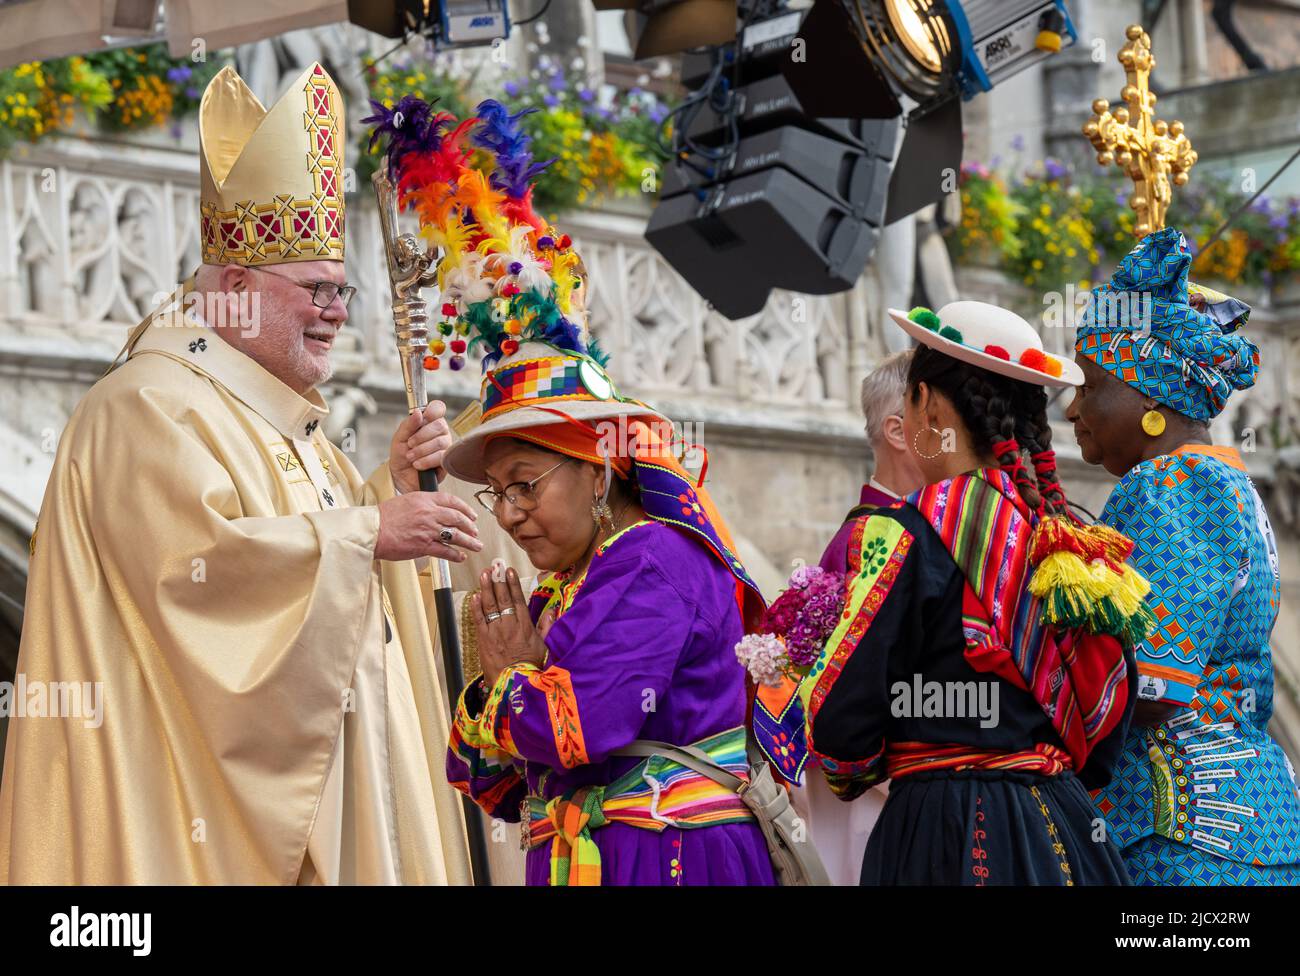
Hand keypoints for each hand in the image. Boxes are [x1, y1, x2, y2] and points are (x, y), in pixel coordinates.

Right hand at [375, 491, 481, 561]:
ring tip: (476, 545)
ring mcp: (428, 530)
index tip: (471, 514)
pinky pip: (446, 551)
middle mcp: (428, 513)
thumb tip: (435, 510)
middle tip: (475, 531)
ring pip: (456, 535)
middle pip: (458, 518)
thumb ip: (422, 504)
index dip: (465, 508)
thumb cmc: (384, 518)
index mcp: (424, 499)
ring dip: (469, 541)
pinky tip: (461, 557)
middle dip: (470, 525)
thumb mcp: (405, 501)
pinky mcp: (424, 546)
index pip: (451, 500)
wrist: (371, 531)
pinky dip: (456, 555)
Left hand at [390, 401, 451, 494]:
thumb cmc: (401, 454)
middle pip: (440, 425)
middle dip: (421, 436)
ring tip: (411, 457)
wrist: (401, 476)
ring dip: (421, 450)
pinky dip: (426, 461)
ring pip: (440, 442)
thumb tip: (418, 412)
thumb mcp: (399, 437)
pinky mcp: (446, 461)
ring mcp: (446, 446)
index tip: (424, 416)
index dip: (434, 410)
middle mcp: (440, 432)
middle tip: (410, 444)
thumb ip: (408, 424)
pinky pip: (441, 457)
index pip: (438, 408)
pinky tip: (418, 465)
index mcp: (429, 422)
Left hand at [472, 567, 547, 685]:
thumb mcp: (546, 647)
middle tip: (495, 566)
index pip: (518, 600)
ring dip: (486, 588)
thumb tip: (553, 611)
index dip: (513, 584)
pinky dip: (476, 607)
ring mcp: (496, 632)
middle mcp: (510, 625)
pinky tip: (475, 596)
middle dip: (498, 581)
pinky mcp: (484, 640)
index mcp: (525, 626)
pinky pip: (479, 620)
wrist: (514, 685)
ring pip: (490, 605)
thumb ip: (547, 627)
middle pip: (503, 598)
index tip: (509, 571)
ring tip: (484, 574)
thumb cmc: (531, 668)